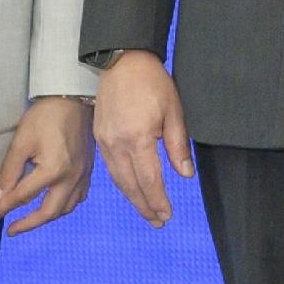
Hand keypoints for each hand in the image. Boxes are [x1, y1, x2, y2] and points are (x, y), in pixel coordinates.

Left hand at [0, 94, 94, 230]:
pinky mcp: (88, 170)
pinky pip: (78, 197)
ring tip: (31, 218)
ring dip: (48, 216)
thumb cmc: (45, 117)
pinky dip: (65, 205)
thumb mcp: (21, 142)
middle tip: (11, 229)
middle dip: (29, 224)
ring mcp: (83, 176)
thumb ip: (9, 172)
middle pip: (49, 212)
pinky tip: (55, 202)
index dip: (3, 209)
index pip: (23, 197)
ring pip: (67, 208)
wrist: (74, 99)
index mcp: (53, 171)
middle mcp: (71, 178)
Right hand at [92, 49, 194, 226]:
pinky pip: (110, 167)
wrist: (121, 61)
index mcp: (137, 138)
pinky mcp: (99, 136)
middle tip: (158, 222)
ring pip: (118, 178)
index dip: (159, 200)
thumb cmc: (152, 83)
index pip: (149, 179)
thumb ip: (177, 145)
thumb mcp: (174, 111)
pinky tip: (131, 189)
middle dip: (145, 206)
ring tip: (147, 212)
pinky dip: (121, 182)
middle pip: (131, 185)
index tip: (167, 215)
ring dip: (132, 197)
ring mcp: (104, 141)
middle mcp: (116, 144)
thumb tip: (185, 175)